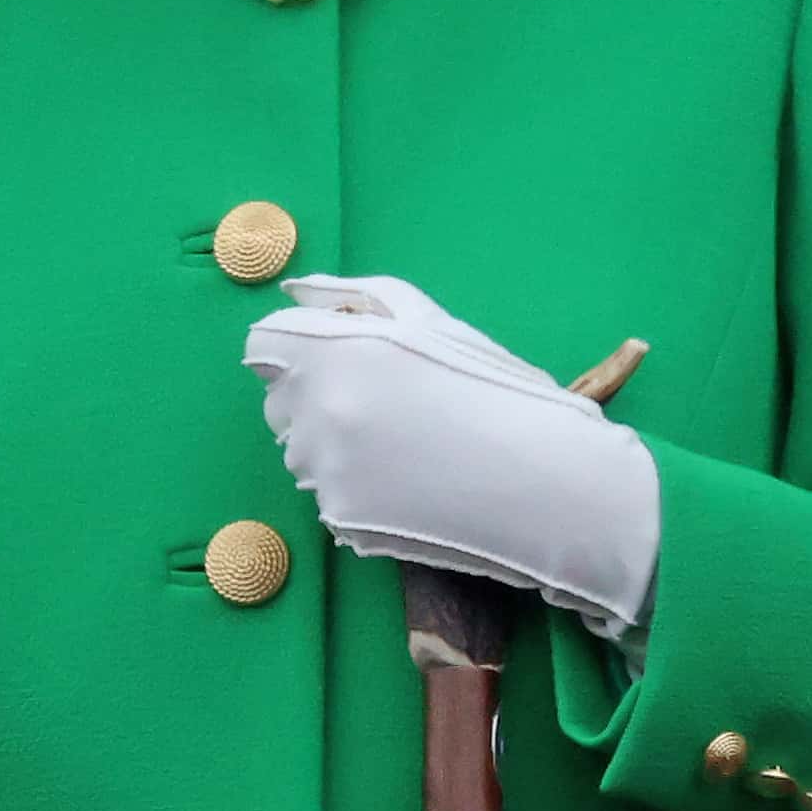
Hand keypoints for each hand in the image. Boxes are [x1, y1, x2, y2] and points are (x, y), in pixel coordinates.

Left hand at [249, 276, 661, 647]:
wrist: (547, 482)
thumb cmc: (499, 389)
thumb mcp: (433, 322)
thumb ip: (354, 296)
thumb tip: (296, 291)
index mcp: (334, 351)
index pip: (264, 344)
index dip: (301, 347)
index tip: (343, 358)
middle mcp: (315, 411)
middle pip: (282, 400)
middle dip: (320, 397)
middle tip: (392, 405)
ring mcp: (323, 472)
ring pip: (305, 451)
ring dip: (338, 445)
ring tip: (411, 448)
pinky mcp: (338, 519)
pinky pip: (331, 493)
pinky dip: (360, 488)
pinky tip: (415, 484)